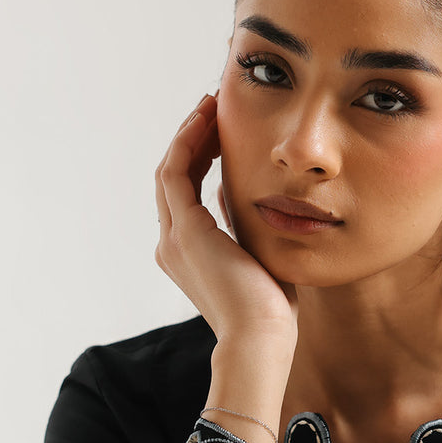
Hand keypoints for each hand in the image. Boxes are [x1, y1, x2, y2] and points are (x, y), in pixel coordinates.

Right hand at [155, 94, 297, 350]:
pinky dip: (188, 142)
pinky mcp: (185, 231)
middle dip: (193, 138)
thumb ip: (244, 223)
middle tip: (214, 108)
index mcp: (188, 252)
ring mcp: (174, 237)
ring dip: (189, 134)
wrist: (261, 336)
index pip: (186, 191)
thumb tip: (241, 190)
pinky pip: (176, 172)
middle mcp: (172, 243)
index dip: (200, 156)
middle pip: (174, 175)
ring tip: (210, 106)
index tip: (222, 130)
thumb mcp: (258, 254)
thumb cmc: (271, 308)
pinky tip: (207, 121)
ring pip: (171, 168)